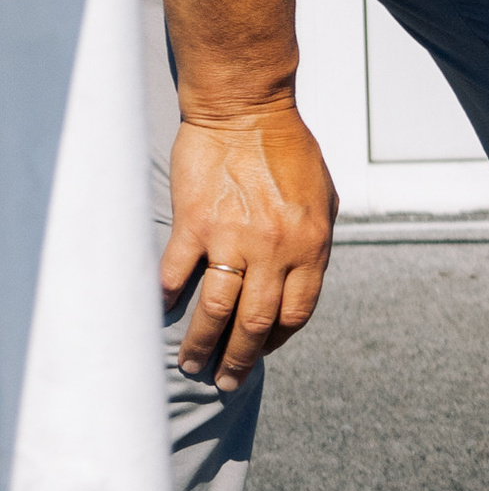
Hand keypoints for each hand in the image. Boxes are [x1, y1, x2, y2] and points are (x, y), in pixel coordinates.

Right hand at [164, 103, 338, 391]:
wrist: (246, 108)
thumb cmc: (288, 148)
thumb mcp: (323, 197)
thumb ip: (315, 240)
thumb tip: (302, 280)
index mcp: (310, 245)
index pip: (296, 313)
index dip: (278, 340)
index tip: (262, 351)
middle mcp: (274, 249)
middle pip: (256, 324)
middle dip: (240, 361)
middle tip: (225, 382)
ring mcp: (232, 238)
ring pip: (216, 310)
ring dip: (201, 344)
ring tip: (191, 365)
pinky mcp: (194, 223)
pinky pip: (177, 274)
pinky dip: (168, 299)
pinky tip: (163, 313)